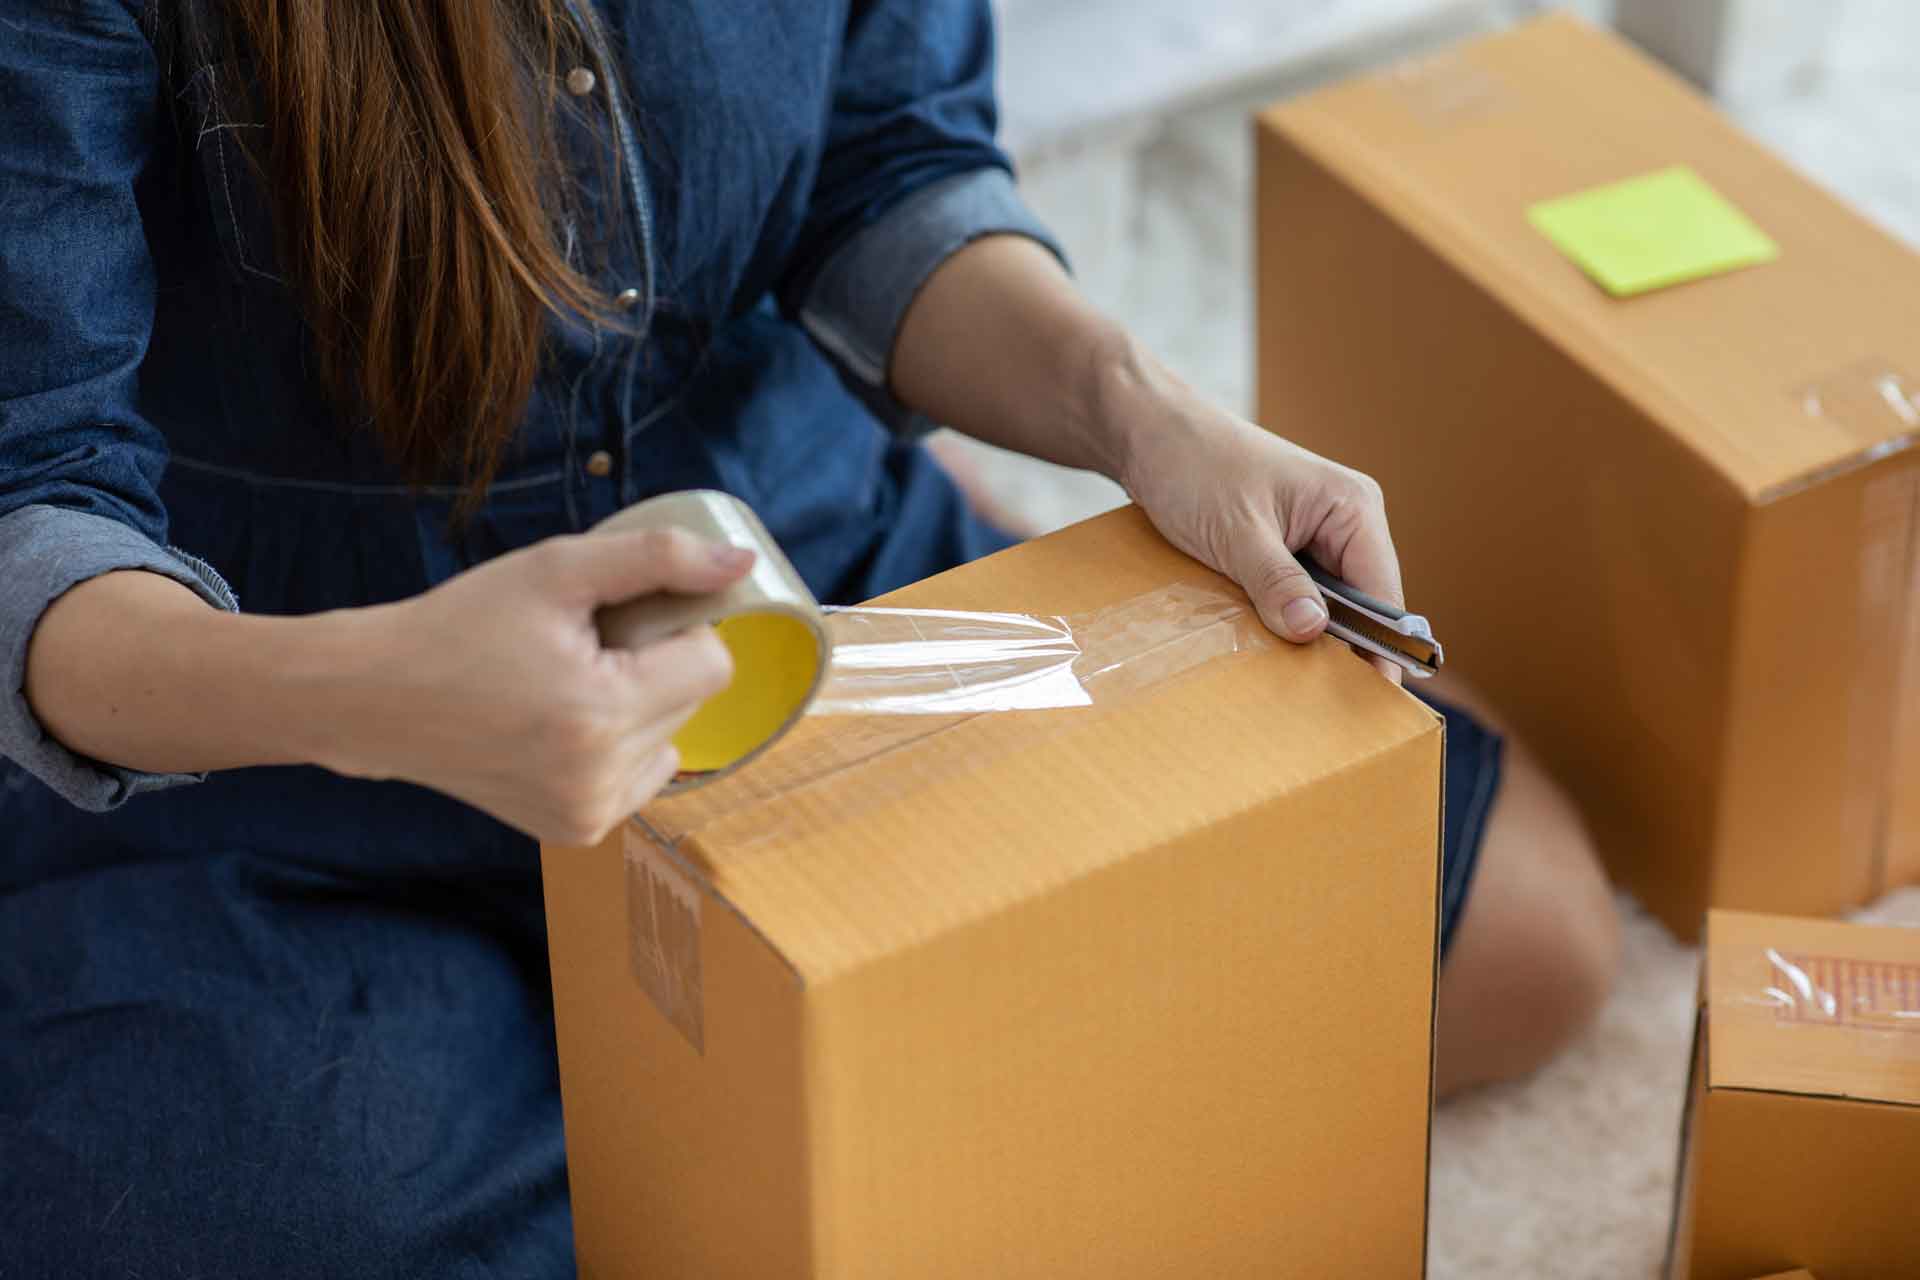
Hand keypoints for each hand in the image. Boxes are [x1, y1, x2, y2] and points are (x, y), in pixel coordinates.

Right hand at [323, 529, 751, 841]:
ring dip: (637, 708)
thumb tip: (743, 563)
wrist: (377, 698)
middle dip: (651, 667)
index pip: (713, 665)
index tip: (617, 620)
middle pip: (690, 703)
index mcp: (601, 713)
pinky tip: (558, 727)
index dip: (674, 631)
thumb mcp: (557, 570)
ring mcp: (589, 814)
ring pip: (670, 740)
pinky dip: (616, 746)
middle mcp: (601, 778)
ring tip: (563, 688)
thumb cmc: (463, 625)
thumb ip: (658, 559)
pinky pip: (639, 776)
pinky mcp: (575, 830)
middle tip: (578, 651)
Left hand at [1103, 340, 1404, 682]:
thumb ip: (1275, 582)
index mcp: (1352, 506)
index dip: (1378, 647)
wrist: (1146, 433)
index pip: (1383, 593)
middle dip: (1341, 646)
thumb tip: (1314, 631)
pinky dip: (1282, 616)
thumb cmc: (1193, 465)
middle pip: (1360, 603)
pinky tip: (1265, 645)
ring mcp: (1314, 532)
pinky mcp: (1283, 543)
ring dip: (1306, 633)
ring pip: (1325, 602)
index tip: (1368, 697)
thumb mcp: (1236, 531)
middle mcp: (1344, 519)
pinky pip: (1296, 592)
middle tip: (1322, 702)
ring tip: (1292, 681)